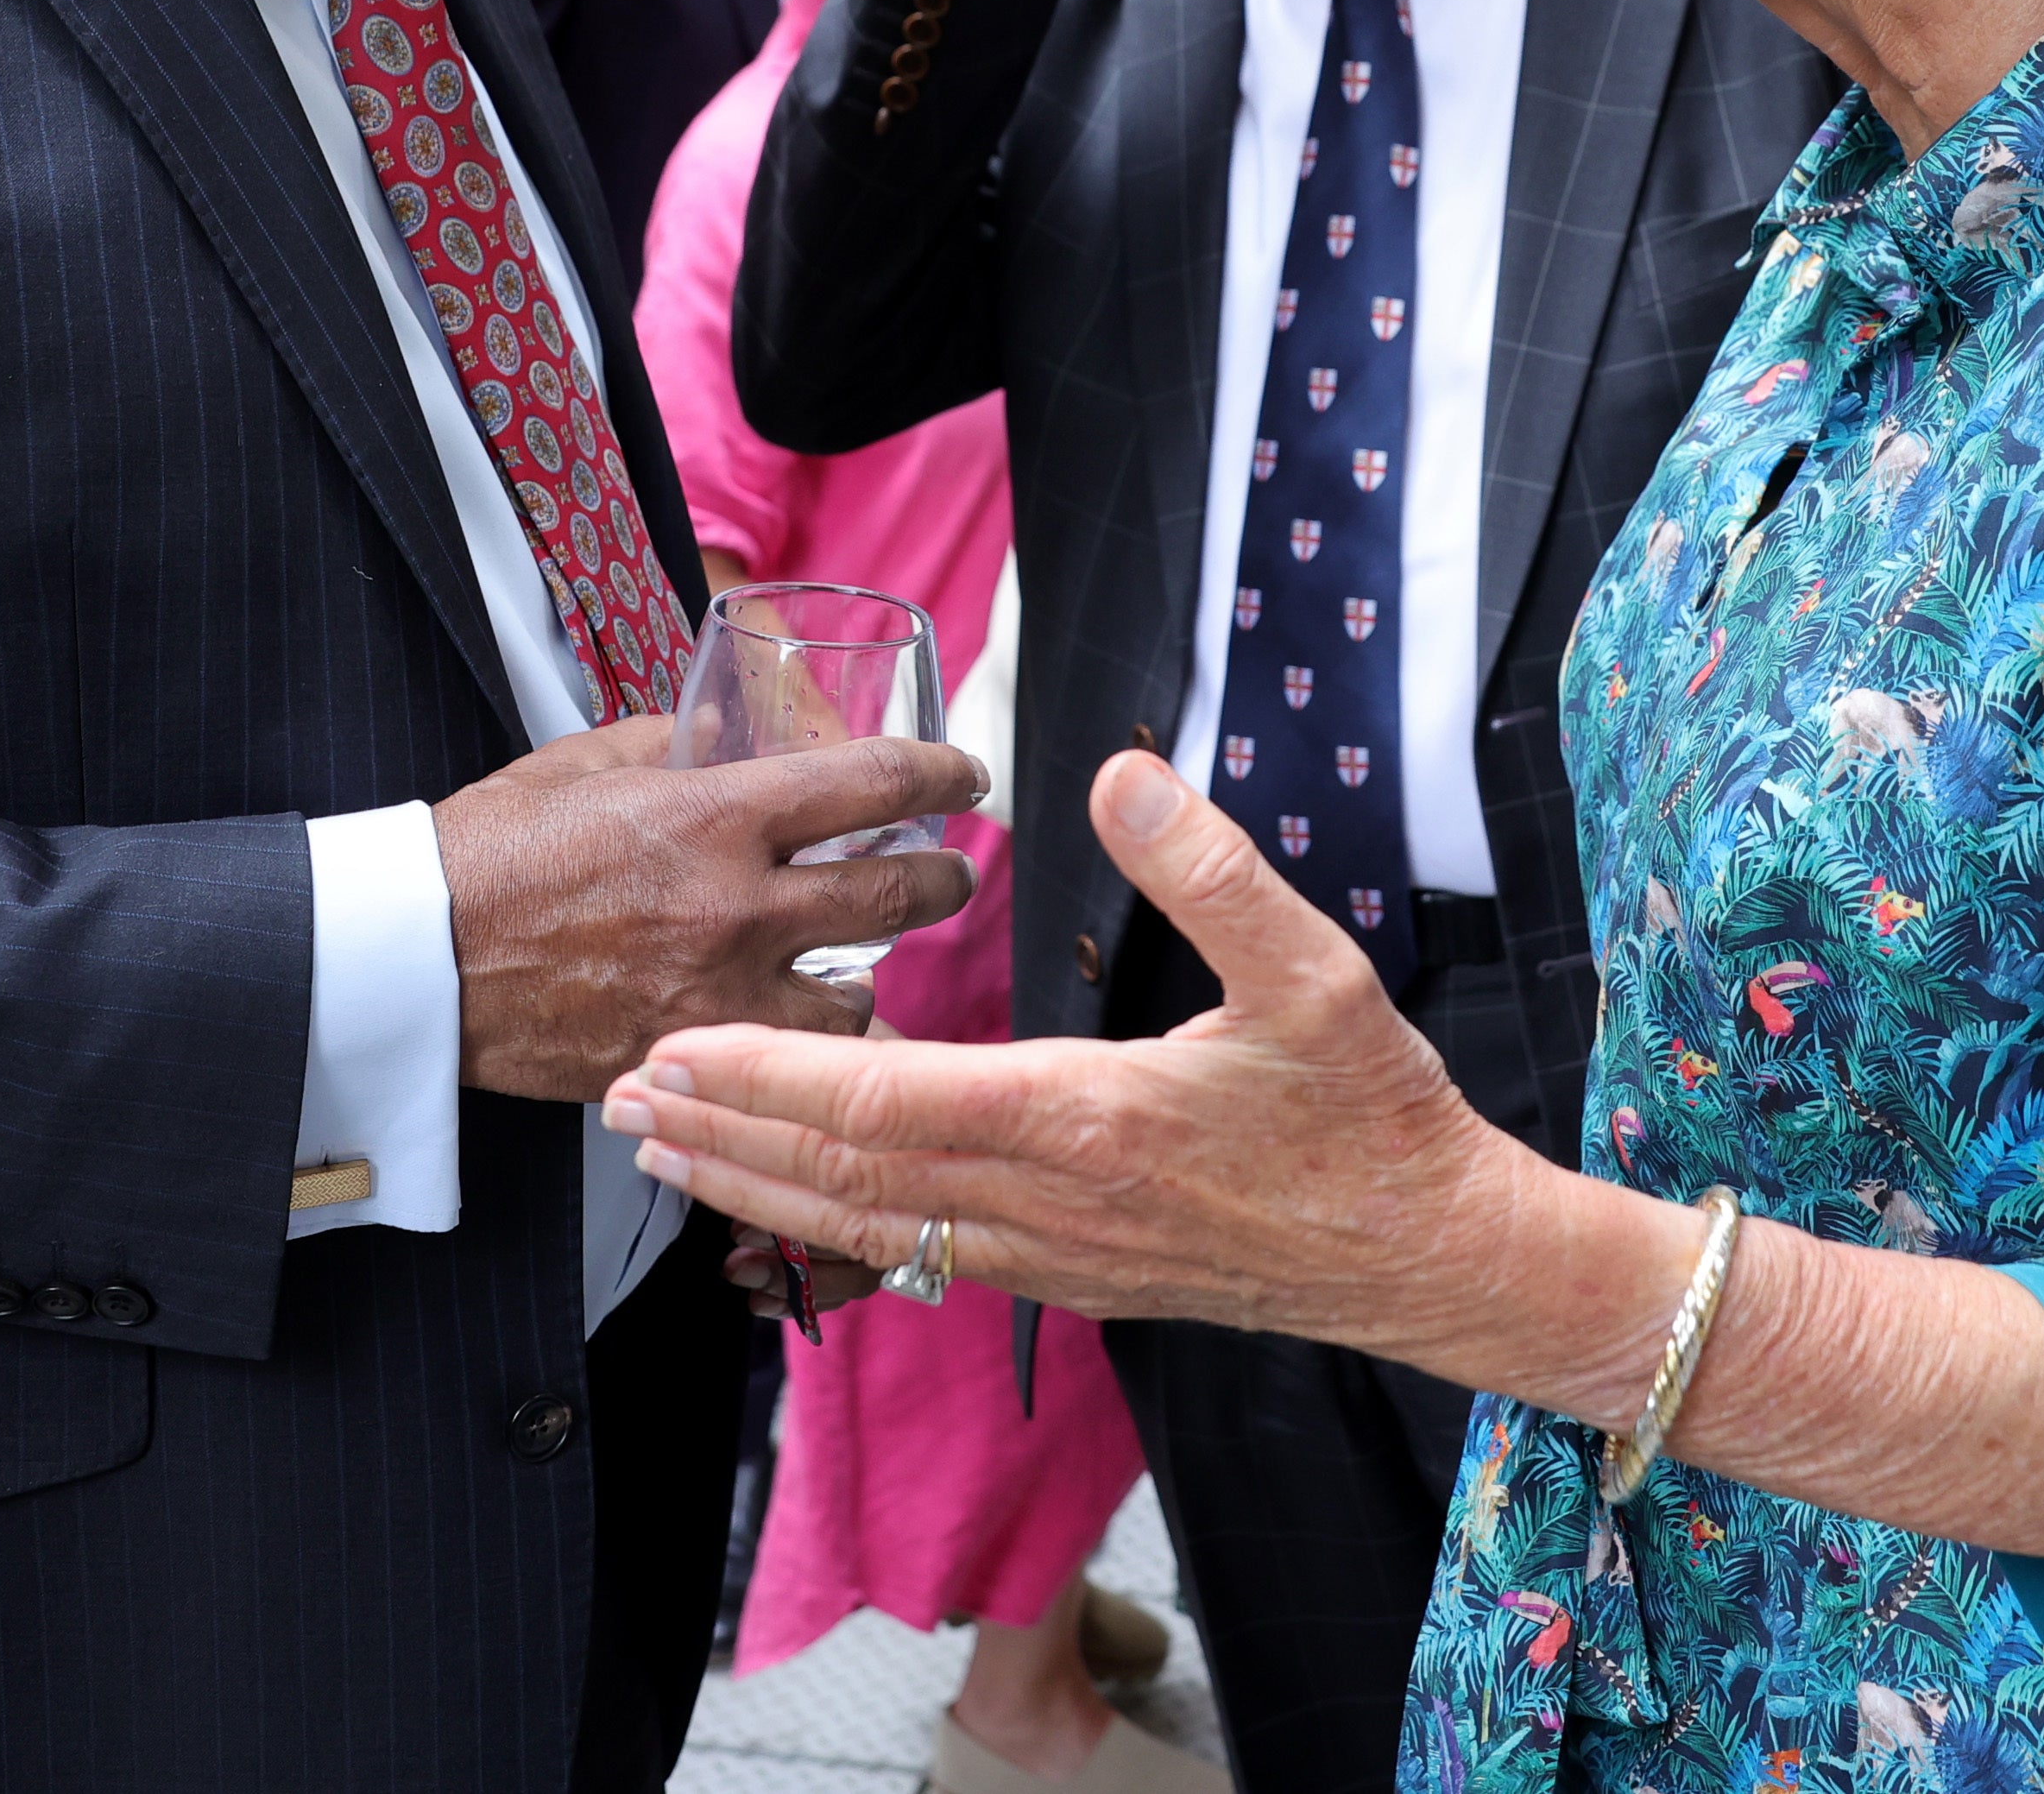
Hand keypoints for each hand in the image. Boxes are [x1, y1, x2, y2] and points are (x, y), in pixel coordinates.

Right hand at [433, 718, 979, 1101]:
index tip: (966, 773)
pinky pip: (785, 1060)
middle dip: (946, 880)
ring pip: (859, 1000)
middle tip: (954, 872)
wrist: (420, 956)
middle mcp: (737, 906)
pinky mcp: (690, 1058)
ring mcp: (718, 993)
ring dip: (873, 978)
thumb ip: (671, 741)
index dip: (941, 772)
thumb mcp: (586, 764)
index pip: (872, 783)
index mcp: (717, 815)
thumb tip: (726, 724)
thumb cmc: (496, 850)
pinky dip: (804, 1044)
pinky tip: (797, 1029)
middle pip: (897, 896)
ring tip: (867, 964)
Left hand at [608, 751, 1529, 1352]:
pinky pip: (921, 1252)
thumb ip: (1209, 866)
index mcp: (1086, 1118)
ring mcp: (1052, 1253)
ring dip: (756, 1185)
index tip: (671, 1047)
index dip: (765, 1075)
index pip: (884, 1099)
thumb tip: (1122, 768)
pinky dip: (836, 1223)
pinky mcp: (1071, 1276)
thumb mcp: (1313, 968)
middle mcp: (1046, 1202)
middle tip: (615, 1096)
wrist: (1428, 1256)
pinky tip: (794, 1201)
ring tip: (667, 1150)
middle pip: (843, 1174)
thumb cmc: (1372, 1115)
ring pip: (869, 1226)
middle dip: (720, 1133)